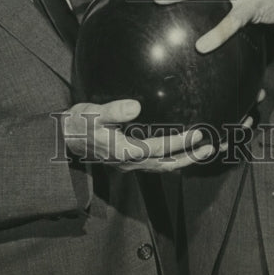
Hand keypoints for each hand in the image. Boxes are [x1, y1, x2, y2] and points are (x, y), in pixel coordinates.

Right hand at [61, 98, 215, 170]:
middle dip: (189, 156)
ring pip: (162, 168)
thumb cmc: (78, 123)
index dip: (179, 142)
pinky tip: (178, 154)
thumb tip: (135, 106)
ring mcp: (128, 164)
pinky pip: (154, 166)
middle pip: (166, 164)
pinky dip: (170, 161)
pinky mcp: (127, 162)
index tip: (197, 133)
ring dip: (183, 161)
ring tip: (201, 151)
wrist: (64, 139)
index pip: (159, 148)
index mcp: (124, 151)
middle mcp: (129, 162)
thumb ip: (113, 111)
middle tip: (209, 147)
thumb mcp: (92, 114)